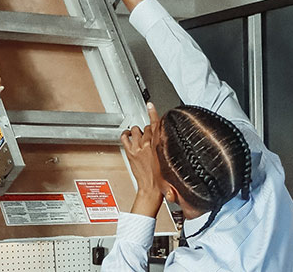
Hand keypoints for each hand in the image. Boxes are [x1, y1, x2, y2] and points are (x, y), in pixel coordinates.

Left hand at [121, 102, 163, 217]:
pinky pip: (124, 137)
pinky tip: (127, 137)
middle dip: (145, 131)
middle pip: (145, 127)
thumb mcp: (167, 160)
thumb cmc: (161, 178)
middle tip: (145, 138)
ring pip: (135, 130)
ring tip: (136, 138)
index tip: (150, 105)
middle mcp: (148, 143)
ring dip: (135, 133)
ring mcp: (138, 147)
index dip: (152, 112)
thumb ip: (164, 148)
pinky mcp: (130, 152)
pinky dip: (125, 135)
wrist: (152, 188)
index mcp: (159, 144)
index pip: (156, 123)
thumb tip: (163, 142)